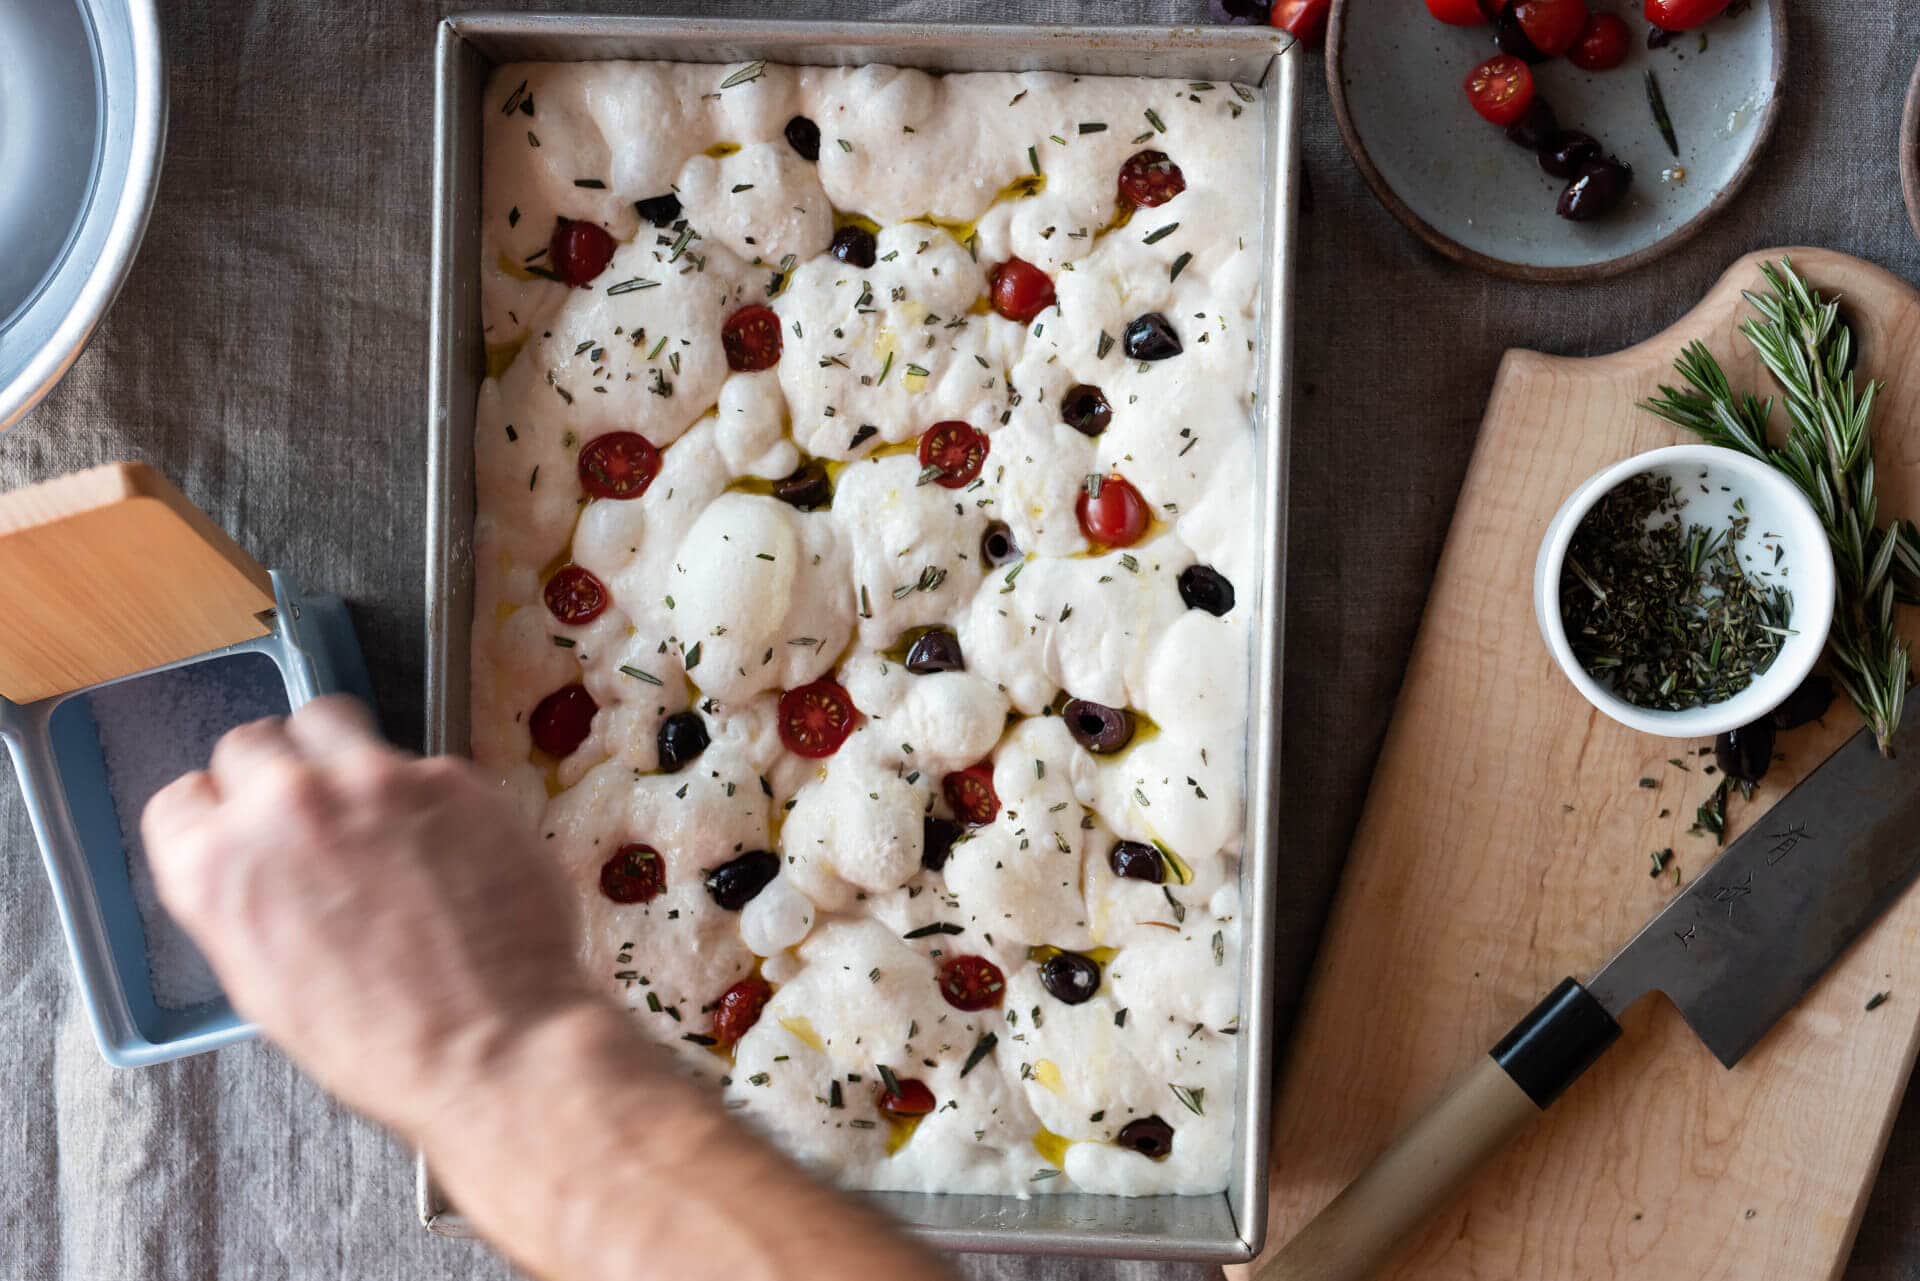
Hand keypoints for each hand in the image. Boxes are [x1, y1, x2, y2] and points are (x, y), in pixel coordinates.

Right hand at [142, 696, 591, 1132]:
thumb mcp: (264, 983)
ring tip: (371, 802)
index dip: (217, 816)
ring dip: (339, 753)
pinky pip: (417, 760)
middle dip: (276, 775)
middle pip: (251, 745)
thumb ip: (245, 899)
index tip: (243, 827)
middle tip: (312, 814)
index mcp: (215, 869)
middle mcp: (282, 808)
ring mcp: (369, 781)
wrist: (489, 1045)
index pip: (182, 800)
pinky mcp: (447, 775)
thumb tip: (256, 861)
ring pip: (328, 720)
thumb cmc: (379, 1040)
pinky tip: (446, 842)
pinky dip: (424, 791)